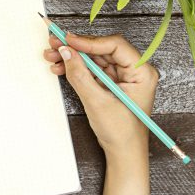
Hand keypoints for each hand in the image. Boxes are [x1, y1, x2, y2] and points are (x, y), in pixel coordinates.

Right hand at [43, 33, 157, 154]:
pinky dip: (76, 67)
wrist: (123, 154)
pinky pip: (91, 68)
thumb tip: (66, 52)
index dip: (89, 41)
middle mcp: (133, 70)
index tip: (69, 40)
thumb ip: (80, 75)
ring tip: (52, 56)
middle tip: (55, 43)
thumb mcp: (97, 102)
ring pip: (94, 57)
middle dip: (76, 47)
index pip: (114, 45)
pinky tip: (61, 67)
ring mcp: (122, 76)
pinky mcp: (111, 82)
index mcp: (142, 72)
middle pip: (101, 48)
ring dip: (72, 56)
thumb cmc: (122, 133)